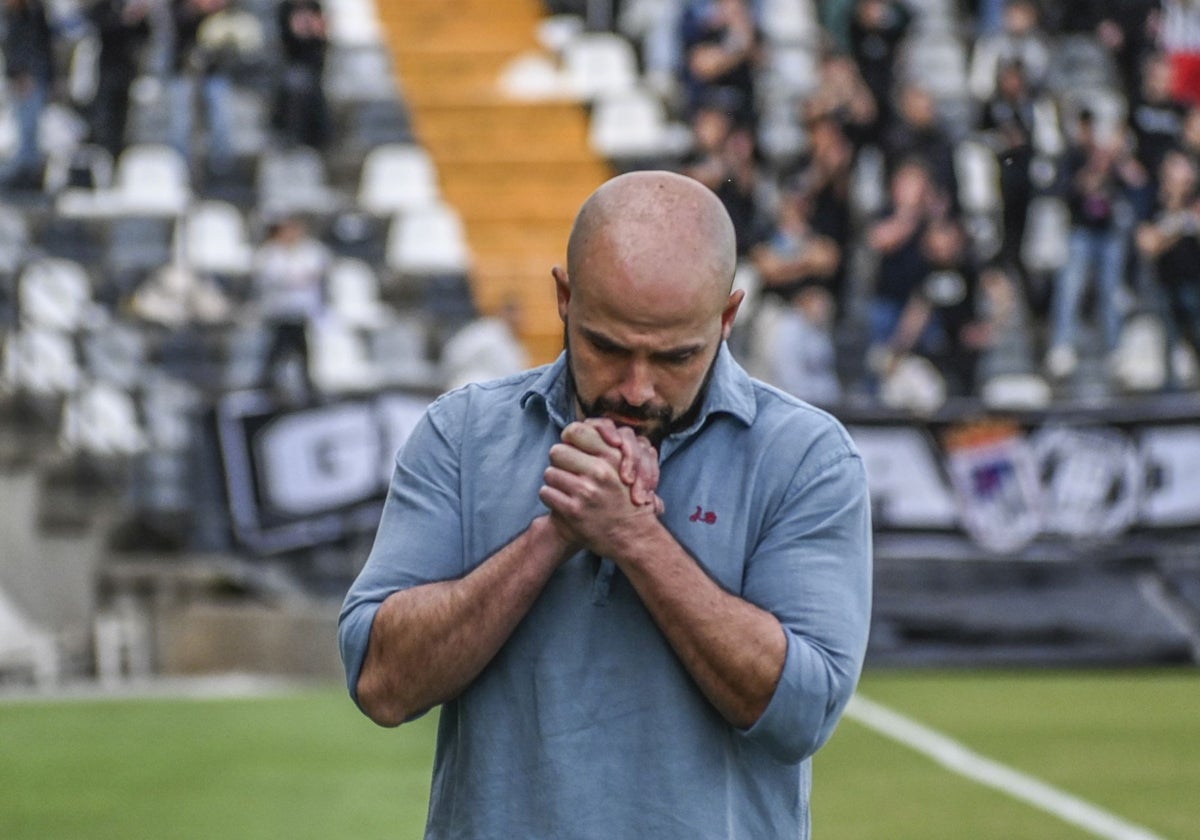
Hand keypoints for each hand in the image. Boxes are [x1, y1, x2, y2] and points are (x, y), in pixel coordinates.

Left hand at [539, 421, 662, 557]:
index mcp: (612, 456)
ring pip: (549, 473)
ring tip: (566, 490)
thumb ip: (606, 448)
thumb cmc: (629, 500)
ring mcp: (585, 492)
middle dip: (560, 462)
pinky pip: (546, 493)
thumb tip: (574, 432)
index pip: (575, 431)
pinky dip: (550, 498)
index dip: (569, 440)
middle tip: (568, 472)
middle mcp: (599, 471)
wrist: (634, 537)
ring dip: (555, 482)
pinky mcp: (573, 511)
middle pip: (557, 451)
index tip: (572, 449)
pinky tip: (562, 502)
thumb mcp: (628, 466)